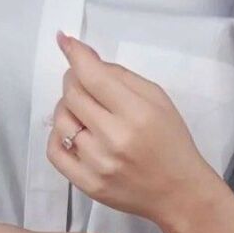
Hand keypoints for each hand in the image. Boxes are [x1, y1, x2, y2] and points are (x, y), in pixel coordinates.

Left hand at [46, 31, 208, 225]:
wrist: (179, 193)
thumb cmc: (171, 140)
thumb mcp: (157, 98)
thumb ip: (120, 75)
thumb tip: (84, 56)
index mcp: (136, 113)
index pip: (93, 76)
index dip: (75, 54)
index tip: (64, 40)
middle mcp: (114, 138)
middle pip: (72, 94)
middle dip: (74, 78)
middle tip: (85, 80)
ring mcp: (97, 164)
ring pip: (60, 120)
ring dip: (67, 106)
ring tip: (84, 109)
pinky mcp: (86, 184)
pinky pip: (54, 151)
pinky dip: (58, 134)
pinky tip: (74, 130)